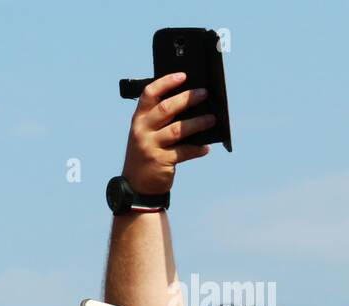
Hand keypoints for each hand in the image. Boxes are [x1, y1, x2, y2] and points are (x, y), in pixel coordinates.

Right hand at [122, 72, 213, 194]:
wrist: (136, 186)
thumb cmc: (147, 154)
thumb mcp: (146, 135)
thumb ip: (161, 121)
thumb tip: (192, 105)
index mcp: (139, 120)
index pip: (149, 94)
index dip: (166, 82)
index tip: (183, 75)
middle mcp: (142, 131)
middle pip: (166, 108)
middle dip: (187, 98)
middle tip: (204, 94)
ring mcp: (150, 146)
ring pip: (178, 129)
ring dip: (198, 123)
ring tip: (212, 119)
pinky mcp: (160, 161)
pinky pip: (184, 151)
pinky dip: (197, 149)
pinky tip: (205, 148)